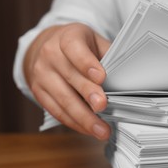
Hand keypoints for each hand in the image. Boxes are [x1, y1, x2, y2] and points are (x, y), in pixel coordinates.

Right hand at [24, 23, 111, 139]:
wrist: (47, 48)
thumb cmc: (79, 47)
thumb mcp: (94, 42)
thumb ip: (109, 55)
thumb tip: (128, 76)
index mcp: (67, 37)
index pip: (74, 48)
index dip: (87, 63)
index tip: (101, 77)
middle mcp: (50, 54)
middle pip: (70, 76)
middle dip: (88, 94)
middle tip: (102, 106)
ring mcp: (41, 75)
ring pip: (62, 99)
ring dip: (83, 117)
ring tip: (101, 130)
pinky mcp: (39, 93)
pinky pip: (57, 111)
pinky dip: (75, 123)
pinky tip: (89, 130)